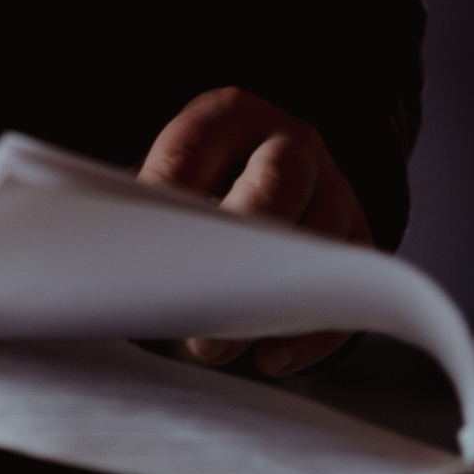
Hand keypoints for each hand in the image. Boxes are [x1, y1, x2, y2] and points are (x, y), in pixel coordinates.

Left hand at [136, 87, 373, 377]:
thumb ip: (149, 206)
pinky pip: (349, 284)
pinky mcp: (359, 231)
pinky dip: (311, 330)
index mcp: (228, 115)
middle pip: (274, 186)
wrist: (268, 175)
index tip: (143, 254)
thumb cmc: (200, 185)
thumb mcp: (169, 176)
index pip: (191, 149)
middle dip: (236, 254)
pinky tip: (268, 357)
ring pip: (319, 238)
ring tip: (215, 349)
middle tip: (195, 312)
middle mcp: (289, 141)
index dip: (164, 200)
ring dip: (269, 301)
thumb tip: (114, 262)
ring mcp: (333, 184)